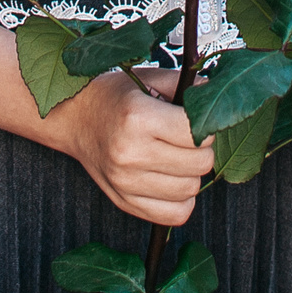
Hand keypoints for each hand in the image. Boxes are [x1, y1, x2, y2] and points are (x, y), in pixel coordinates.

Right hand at [57, 69, 215, 224]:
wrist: (73, 118)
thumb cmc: (112, 97)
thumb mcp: (146, 78)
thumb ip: (186, 86)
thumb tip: (218, 97)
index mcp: (138, 117)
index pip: (197, 132)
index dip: (204, 125)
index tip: (193, 120)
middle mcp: (131, 153)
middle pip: (200, 164)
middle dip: (201, 149)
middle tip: (186, 138)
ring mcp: (126, 182)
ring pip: (191, 190)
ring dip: (191, 174)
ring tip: (175, 157)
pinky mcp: (125, 202)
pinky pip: (176, 215)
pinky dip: (181, 200)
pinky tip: (170, 180)